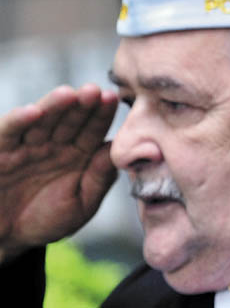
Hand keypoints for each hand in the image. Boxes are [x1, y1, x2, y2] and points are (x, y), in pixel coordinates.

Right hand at [0, 84, 118, 262]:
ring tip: (69, 94)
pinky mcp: (1, 152)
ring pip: (43, 121)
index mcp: (79, 153)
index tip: (113, 98)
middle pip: (70, 119)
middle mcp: (54, 144)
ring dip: (54, 106)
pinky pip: (9, 133)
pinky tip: (34, 112)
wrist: (7, 238)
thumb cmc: (48, 220)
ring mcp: (27, 146)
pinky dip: (19, 121)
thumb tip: (119, 150)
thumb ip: (100, 177)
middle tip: (95, 90)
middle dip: (82, 104)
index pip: (93, 129)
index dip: (102, 114)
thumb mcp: (82, 203)